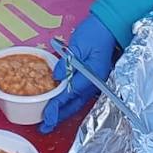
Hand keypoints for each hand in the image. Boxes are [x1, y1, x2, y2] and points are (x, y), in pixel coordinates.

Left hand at [41, 14, 118, 133]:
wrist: (108, 25)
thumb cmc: (94, 32)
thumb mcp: (79, 44)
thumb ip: (68, 61)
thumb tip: (56, 76)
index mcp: (91, 76)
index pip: (70, 95)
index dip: (56, 106)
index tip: (46, 117)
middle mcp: (93, 83)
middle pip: (74, 104)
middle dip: (59, 116)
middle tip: (45, 127)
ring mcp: (93, 81)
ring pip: (77, 101)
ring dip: (63, 111)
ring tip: (50, 120)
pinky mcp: (91, 77)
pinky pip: (79, 93)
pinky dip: (69, 100)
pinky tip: (60, 103)